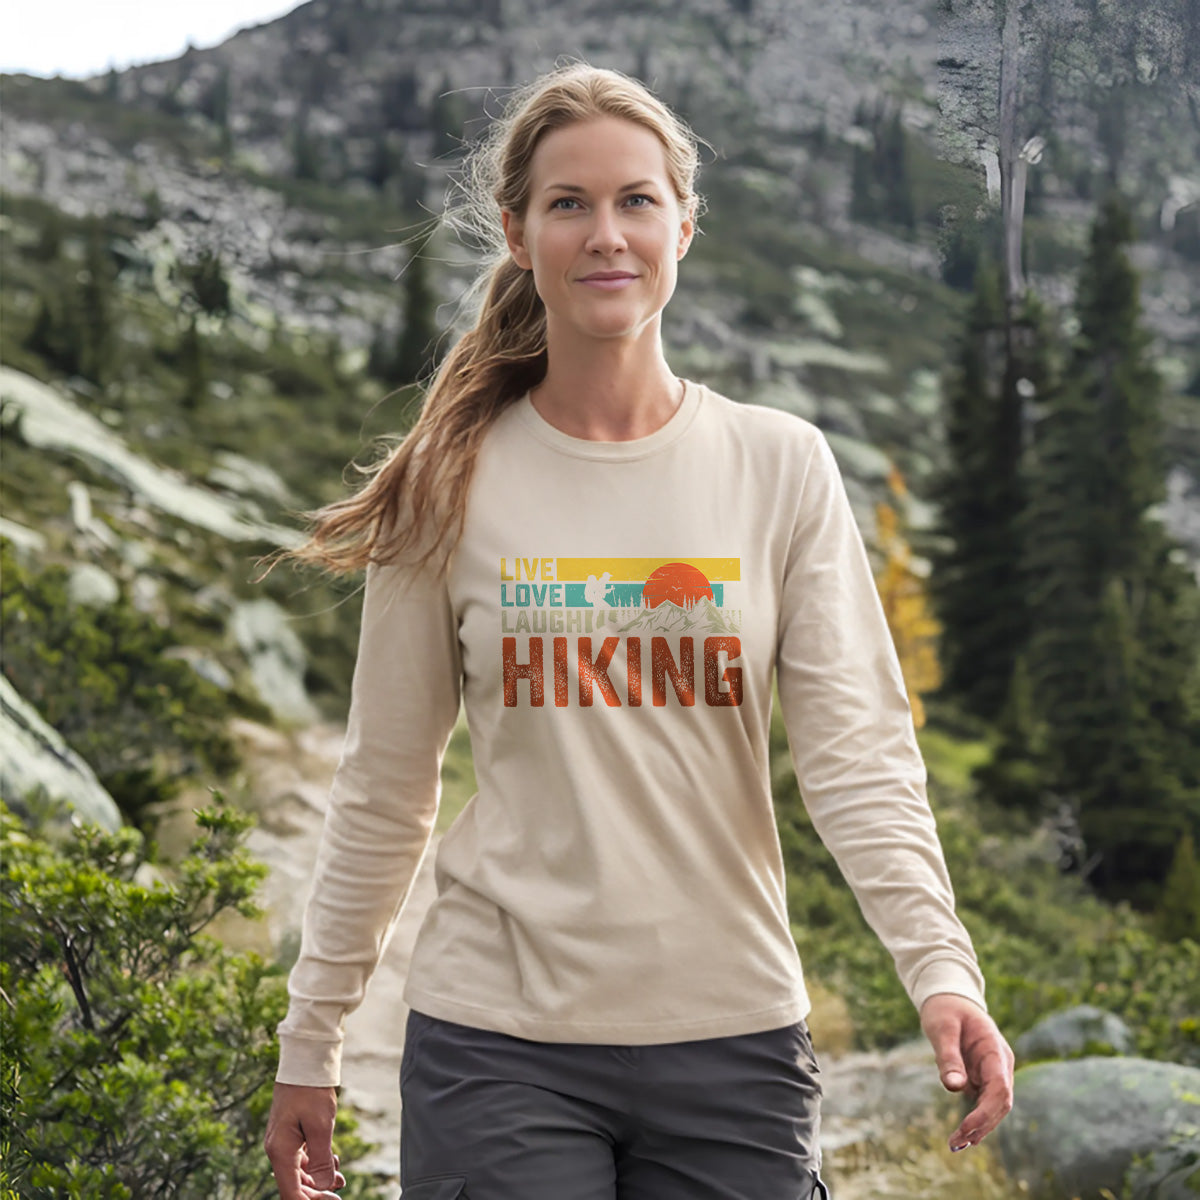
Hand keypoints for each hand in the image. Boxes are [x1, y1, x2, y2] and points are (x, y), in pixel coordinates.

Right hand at [263, 1082, 346, 1198]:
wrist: (305, 1063)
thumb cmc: (311, 1091)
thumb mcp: (321, 1126)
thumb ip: (321, 1159)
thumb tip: (325, 1186)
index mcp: (280, 1151)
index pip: (290, 1192)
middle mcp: (277, 1149)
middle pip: (294, 1185)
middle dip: (316, 1193)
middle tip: (339, 1195)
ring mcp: (283, 1142)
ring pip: (298, 1173)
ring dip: (318, 1179)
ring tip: (341, 1178)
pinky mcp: (290, 1134)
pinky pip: (301, 1159)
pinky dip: (316, 1164)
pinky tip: (333, 1159)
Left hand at [919, 992, 1014, 1152]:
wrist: (949, 998)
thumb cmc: (945, 1009)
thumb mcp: (942, 1028)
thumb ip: (948, 1057)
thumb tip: (954, 1088)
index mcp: (994, 1050)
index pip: (1000, 1088)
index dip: (986, 1112)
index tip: (965, 1127)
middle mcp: (1000, 1064)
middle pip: (1000, 1103)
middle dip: (981, 1125)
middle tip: (956, 1142)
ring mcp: (994, 1071)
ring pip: (994, 1106)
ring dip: (979, 1126)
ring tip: (956, 1143)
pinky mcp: (984, 1077)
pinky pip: (984, 1102)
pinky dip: (976, 1118)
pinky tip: (962, 1134)